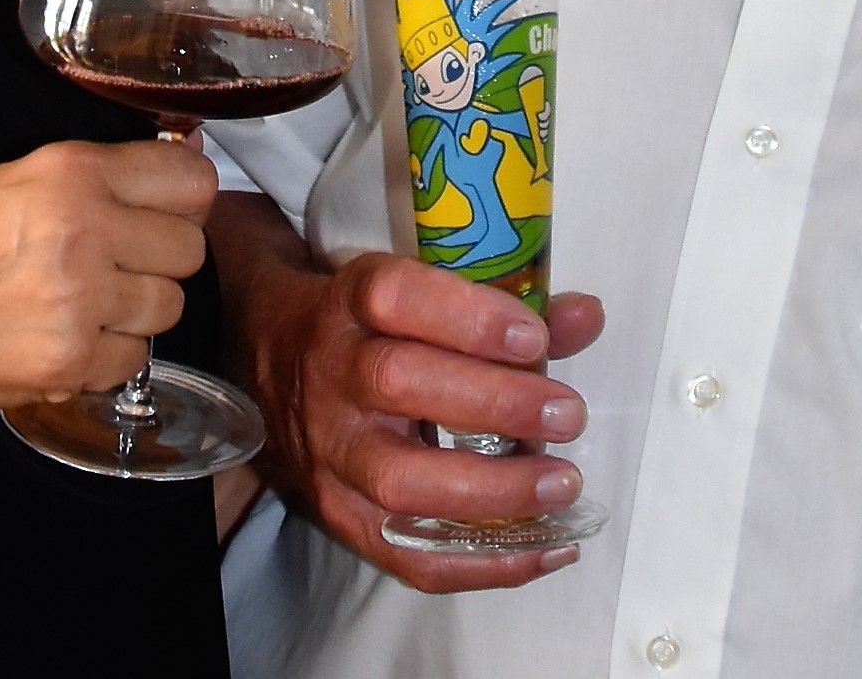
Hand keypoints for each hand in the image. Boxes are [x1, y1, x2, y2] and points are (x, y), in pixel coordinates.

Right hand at [0, 137, 218, 431]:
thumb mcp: (11, 181)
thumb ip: (101, 173)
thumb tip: (188, 158)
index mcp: (68, 173)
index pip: (190, 182)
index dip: (181, 200)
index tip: (162, 211)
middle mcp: (82, 230)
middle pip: (190, 249)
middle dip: (158, 259)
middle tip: (111, 264)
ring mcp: (79, 301)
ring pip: (170, 306)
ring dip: (135, 310)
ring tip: (78, 303)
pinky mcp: (71, 363)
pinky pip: (137, 358)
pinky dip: (109, 356)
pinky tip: (63, 338)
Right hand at [240, 240, 606, 593]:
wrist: (273, 367)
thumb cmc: (370, 328)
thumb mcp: (418, 298)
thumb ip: (505, 307)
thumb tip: (587, 317)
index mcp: (351, 304)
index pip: (396, 298)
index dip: (469, 317)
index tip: (534, 337)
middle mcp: (332, 375)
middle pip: (399, 384)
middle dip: (494, 404)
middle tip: (567, 414)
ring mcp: (330, 454)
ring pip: (399, 481)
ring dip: (493, 490)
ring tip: (561, 483)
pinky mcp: (340, 516)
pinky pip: (407, 556)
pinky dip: (482, 563)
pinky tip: (546, 549)